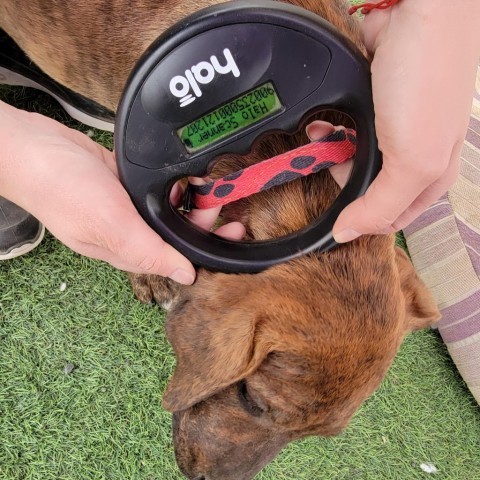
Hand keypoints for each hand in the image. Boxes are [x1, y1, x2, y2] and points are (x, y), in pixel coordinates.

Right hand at [0, 101, 243, 282]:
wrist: (31, 147)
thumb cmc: (62, 189)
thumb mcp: (110, 225)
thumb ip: (149, 252)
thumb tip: (186, 276)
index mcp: (128, 251)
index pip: (178, 259)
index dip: (208, 248)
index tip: (233, 233)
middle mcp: (131, 232)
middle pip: (179, 233)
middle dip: (205, 221)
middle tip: (222, 200)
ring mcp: (127, 207)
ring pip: (171, 210)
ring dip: (193, 200)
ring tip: (208, 184)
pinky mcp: (125, 184)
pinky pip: (159, 189)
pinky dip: (176, 182)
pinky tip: (186, 174)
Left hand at [330, 0, 479, 241]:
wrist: (422, 14)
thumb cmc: (427, 83)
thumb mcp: (413, 159)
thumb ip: (381, 204)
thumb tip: (348, 234)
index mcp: (429, 178)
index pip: (388, 219)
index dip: (359, 220)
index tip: (333, 212)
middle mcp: (412, 156)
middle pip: (366, 190)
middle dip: (342, 179)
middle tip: (329, 164)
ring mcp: (392, 129)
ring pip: (351, 160)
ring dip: (331, 152)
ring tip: (321, 137)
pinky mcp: (373, 107)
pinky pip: (343, 130)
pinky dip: (329, 128)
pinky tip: (322, 122)